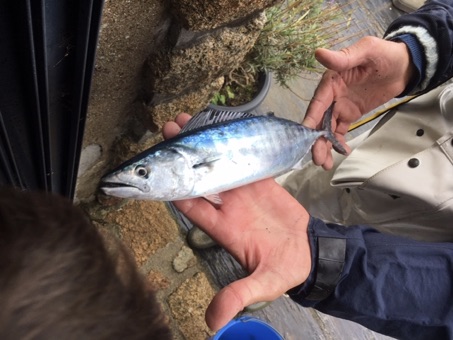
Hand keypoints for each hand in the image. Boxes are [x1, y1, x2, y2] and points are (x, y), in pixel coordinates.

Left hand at [163, 115, 311, 330]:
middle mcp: (228, 207)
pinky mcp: (261, 182)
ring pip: (219, 163)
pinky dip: (233, 144)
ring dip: (204, 143)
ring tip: (189, 120)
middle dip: (183, 155)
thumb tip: (213, 322)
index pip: (193, 205)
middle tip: (169, 130)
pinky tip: (223, 126)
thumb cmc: (284, 269)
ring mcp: (243, 192)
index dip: (176, 187)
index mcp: (224, 227)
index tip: (161, 168)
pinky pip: (244, 160)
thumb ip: (238, 295)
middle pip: (199, 177)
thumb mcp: (262, 284)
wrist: (310, 253)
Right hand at [305, 36, 413, 168]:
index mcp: (331, 81)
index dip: (311, 118)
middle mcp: (332, 95)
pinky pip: (340, 131)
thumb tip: (319, 53)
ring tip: (324, 163)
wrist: (405, 65)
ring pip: (327, 129)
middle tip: (317, 158)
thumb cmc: (385, 54)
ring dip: (324, 146)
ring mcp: (340, 106)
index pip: (318, 102)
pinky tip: (340, 152)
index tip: (305, 134)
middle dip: (317, 140)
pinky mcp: (350, 114)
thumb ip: (343, 57)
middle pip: (320, 120)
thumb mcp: (366, 50)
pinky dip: (337, 143)